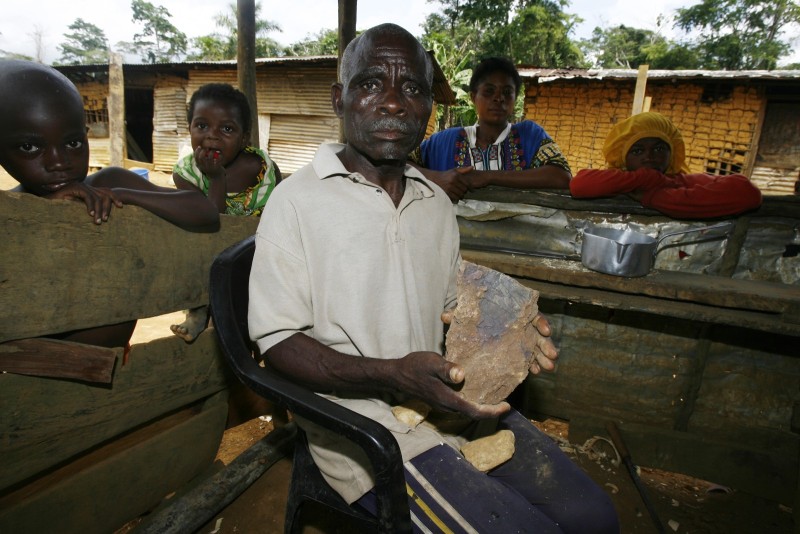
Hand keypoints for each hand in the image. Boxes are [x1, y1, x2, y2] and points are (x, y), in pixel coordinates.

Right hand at [47, 182, 122, 223]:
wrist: (46, 205)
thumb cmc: (63, 210)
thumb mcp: (81, 210)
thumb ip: (91, 209)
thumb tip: (106, 217)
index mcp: (90, 190)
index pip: (106, 191)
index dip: (115, 197)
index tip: (121, 207)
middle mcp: (87, 186)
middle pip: (105, 193)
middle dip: (108, 207)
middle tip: (107, 219)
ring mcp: (80, 186)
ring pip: (97, 197)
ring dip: (99, 210)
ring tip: (99, 221)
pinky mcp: (74, 188)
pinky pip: (87, 196)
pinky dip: (90, 206)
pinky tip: (91, 215)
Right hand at [194, 145, 225, 179]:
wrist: (217, 179)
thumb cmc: (210, 170)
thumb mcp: (203, 166)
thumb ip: (201, 160)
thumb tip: (199, 149)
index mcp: (200, 166)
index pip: (196, 158)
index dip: (197, 151)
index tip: (199, 146)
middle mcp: (204, 167)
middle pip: (201, 157)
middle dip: (203, 151)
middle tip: (207, 148)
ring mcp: (211, 168)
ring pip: (210, 157)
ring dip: (212, 152)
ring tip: (214, 150)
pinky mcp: (217, 168)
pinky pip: (218, 160)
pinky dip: (220, 156)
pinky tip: (221, 154)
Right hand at [393, 351, 509, 419]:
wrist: (397, 375)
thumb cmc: (414, 367)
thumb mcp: (431, 362)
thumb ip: (447, 369)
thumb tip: (462, 375)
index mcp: (447, 399)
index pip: (474, 411)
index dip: (492, 411)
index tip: (507, 406)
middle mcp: (446, 406)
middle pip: (473, 414)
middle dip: (490, 411)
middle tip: (505, 403)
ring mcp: (442, 405)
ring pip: (466, 411)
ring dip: (481, 408)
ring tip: (495, 398)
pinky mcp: (439, 401)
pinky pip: (460, 406)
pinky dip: (472, 403)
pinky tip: (476, 392)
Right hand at [429, 167, 472, 201]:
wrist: (434, 179)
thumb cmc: (446, 175)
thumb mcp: (454, 171)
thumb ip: (463, 170)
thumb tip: (472, 167)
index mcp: (456, 175)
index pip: (467, 184)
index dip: (470, 188)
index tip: (472, 190)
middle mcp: (453, 180)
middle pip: (464, 190)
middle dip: (465, 192)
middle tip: (463, 192)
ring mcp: (449, 187)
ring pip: (460, 194)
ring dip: (461, 195)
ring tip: (460, 194)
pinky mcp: (446, 192)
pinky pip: (455, 197)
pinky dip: (457, 198)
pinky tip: (456, 196)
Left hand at [443, 307, 557, 374]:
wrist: (468, 326)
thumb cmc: (469, 316)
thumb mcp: (463, 314)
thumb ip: (457, 315)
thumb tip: (445, 316)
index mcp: (511, 312)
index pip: (530, 314)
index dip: (539, 322)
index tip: (545, 330)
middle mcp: (518, 324)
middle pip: (537, 332)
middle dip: (546, 344)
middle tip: (552, 356)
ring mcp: (519, 338)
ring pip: (536, 346)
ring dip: (543, 357)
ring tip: (548, 368)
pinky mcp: (516, 351)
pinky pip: (528, 357)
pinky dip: (532, 364)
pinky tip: (535, 373)